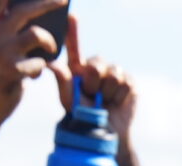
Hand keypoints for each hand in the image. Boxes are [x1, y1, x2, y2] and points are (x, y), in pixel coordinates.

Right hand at [0, 0, 64, 122]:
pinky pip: (40, 62)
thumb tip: (38, 15)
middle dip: (47, 3)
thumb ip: (8, 32)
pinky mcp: (12, 70)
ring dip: (50, 43)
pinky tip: (34, 76)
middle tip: (64, 0)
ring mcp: (0, 52)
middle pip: (23, 10)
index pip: (0, 0)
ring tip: (51, 52)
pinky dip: (42, 68)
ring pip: (36, 34)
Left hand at [51, 15, 139, 139]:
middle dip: (93, 82)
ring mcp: (114, 74)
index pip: (75, 47)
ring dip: (108, 92)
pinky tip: (117, 102)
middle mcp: (96, 68)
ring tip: (105, 102)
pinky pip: (126, 82)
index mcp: (79, 70)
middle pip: (96, 63)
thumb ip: (62, 81)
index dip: (73, 31)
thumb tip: (51, 64)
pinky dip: (120, 96)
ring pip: (113, 74)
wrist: (106, 133)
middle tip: (93, 96)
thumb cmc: (84, 118)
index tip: (71, 16)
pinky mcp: (129, 83)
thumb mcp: (69, 101)